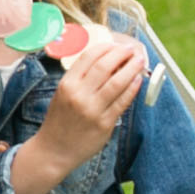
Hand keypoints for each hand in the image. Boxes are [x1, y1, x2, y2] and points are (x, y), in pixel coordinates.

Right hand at [10, 33, 147, 193]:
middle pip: (105, 66)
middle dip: (121, 54)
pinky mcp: (104, 124)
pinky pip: (122, 102)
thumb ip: (81, 79)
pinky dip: (132, 89)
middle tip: (131, 50)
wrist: (54, 149)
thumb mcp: (63, 93)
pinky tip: (138, 81)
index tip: (116, 44)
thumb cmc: (59, 120)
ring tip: (140, 61)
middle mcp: (79, 94)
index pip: (89, 57)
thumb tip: (107, 62)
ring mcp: (93, 110)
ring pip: (117, 83)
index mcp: (67, 83)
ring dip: (131, 69)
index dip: (106, 47)